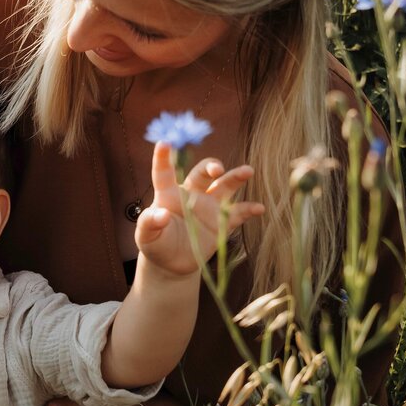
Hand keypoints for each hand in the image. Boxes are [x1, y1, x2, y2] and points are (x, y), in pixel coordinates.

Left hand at [133, 142, 264, 277]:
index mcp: (169, 195)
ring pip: (225, 186)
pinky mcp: (222, 222)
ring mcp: (209, 206)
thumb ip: (150, 224)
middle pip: (203, 173)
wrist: (172, 263)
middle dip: (211, 167)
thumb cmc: (156, 244)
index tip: (164, 142)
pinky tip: (259, 208)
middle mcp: (191, 194)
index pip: (165, 173)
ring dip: (236, 177)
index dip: (163, 158)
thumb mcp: (146, 236)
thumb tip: (162, 214)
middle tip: (217, 169)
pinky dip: (249, 209)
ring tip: (248, 171)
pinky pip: (238, 213)